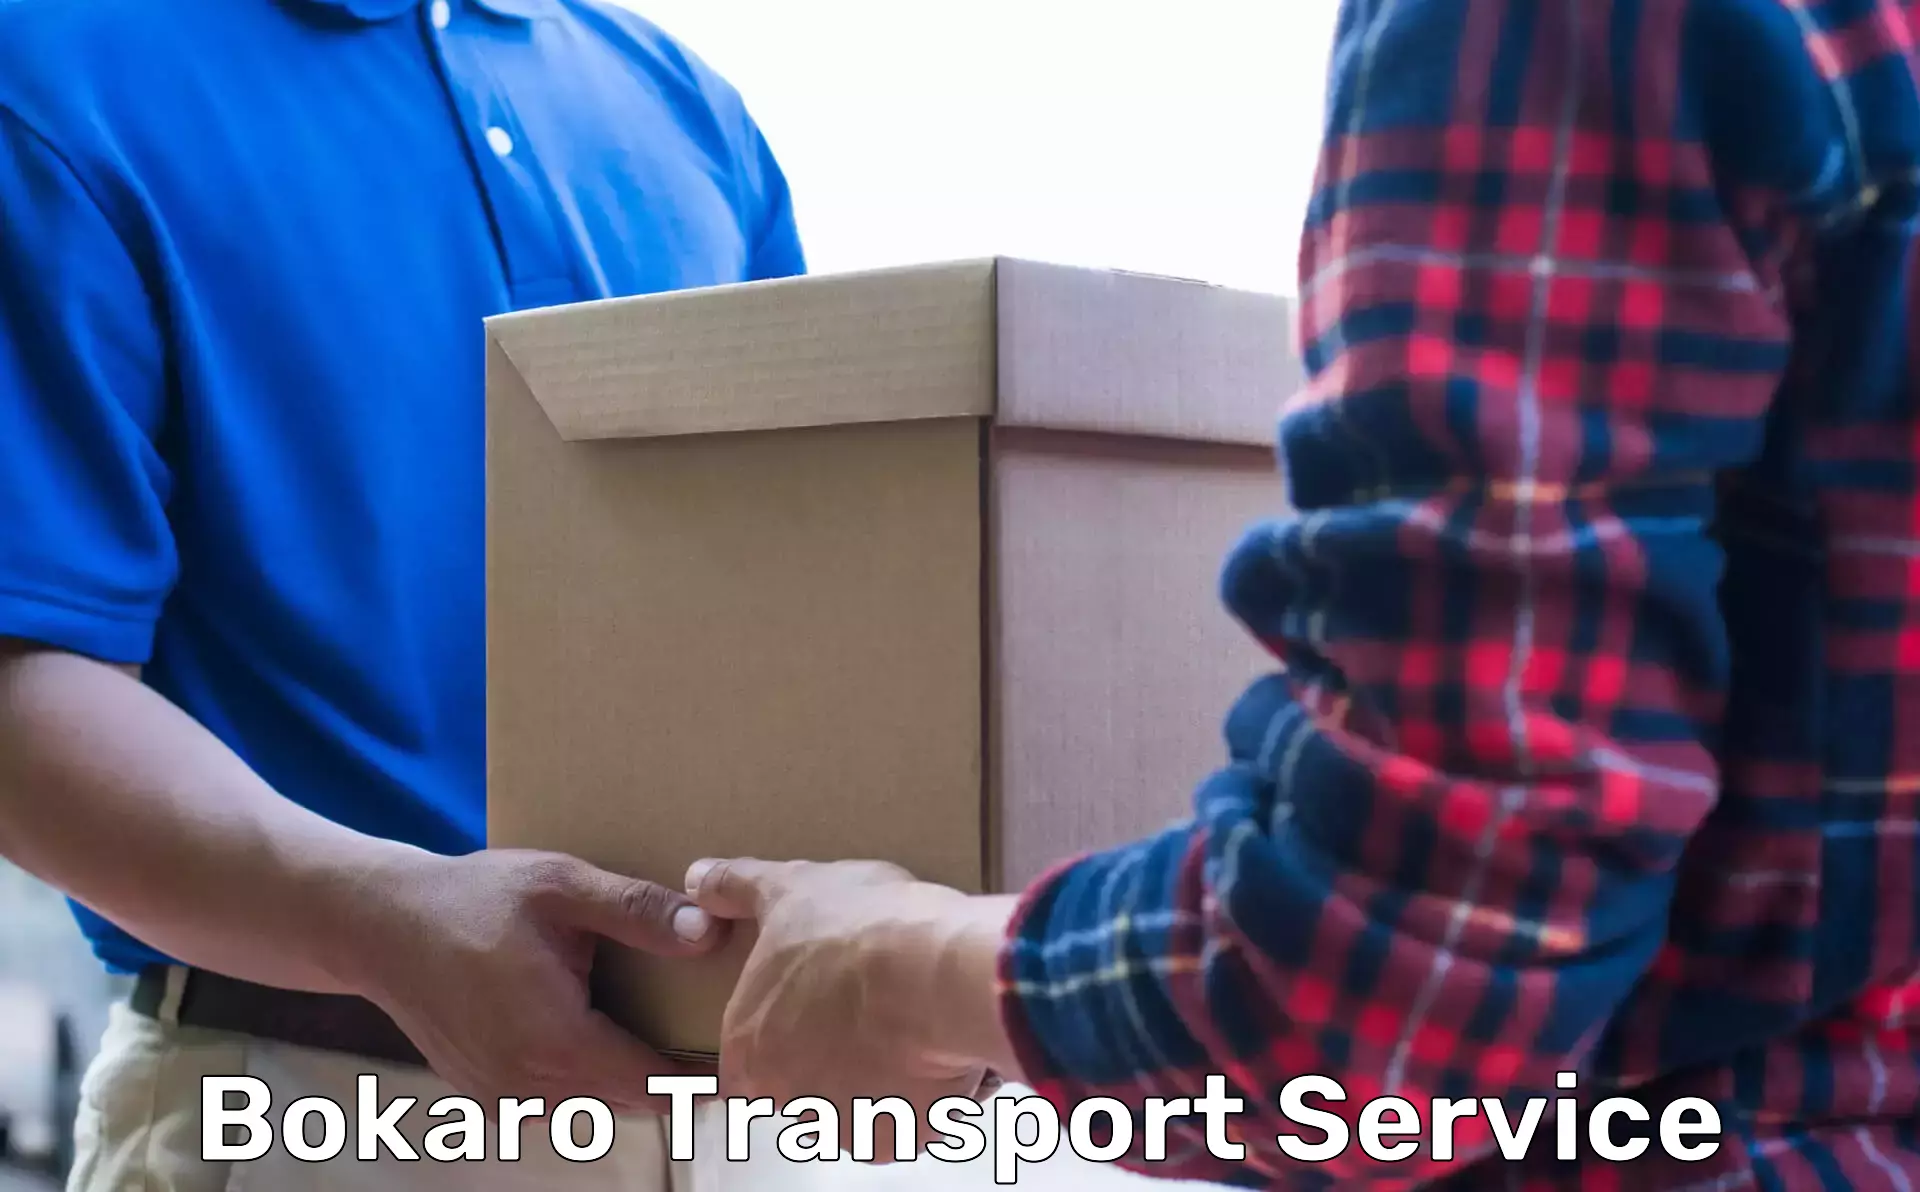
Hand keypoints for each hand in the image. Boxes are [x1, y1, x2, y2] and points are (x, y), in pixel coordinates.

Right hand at [329, 847, 723, 1114]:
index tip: (739, 1064)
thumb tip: (708, 930)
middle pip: (625, 1099)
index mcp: (556, 1040)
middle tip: (715, 1047)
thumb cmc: (473, 898)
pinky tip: (597, 1033)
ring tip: (666, 1039)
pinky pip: (553, 1099)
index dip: (698, 1082)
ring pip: (589, 1103)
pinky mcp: (484, 1094)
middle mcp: (528, 1085)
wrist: (380, 924)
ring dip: (625, 1079)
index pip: (650, 1085)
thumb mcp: (561, 885)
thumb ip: (636, 910)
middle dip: (670, 1080)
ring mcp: (502, 1096)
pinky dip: (581, 1077)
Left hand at [684, 857, 1019, 1157]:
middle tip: (865, 1011)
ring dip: (876, 1076)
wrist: (932, 972)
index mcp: (748, 1045)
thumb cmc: (858, 928)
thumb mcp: (791, 888)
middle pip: (801, 1088)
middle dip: (831, 1059)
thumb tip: (699, 878)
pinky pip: (908, 1118)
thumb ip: (737, 888)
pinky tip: (936, 1046)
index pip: (745, 1064)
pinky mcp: (900, 1134)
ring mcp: (843, 1121)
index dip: (779, 1038)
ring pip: (856, 1105)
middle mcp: (785, 1095)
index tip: (812, 1012)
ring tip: (907, 1022)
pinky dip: (922, 1091)